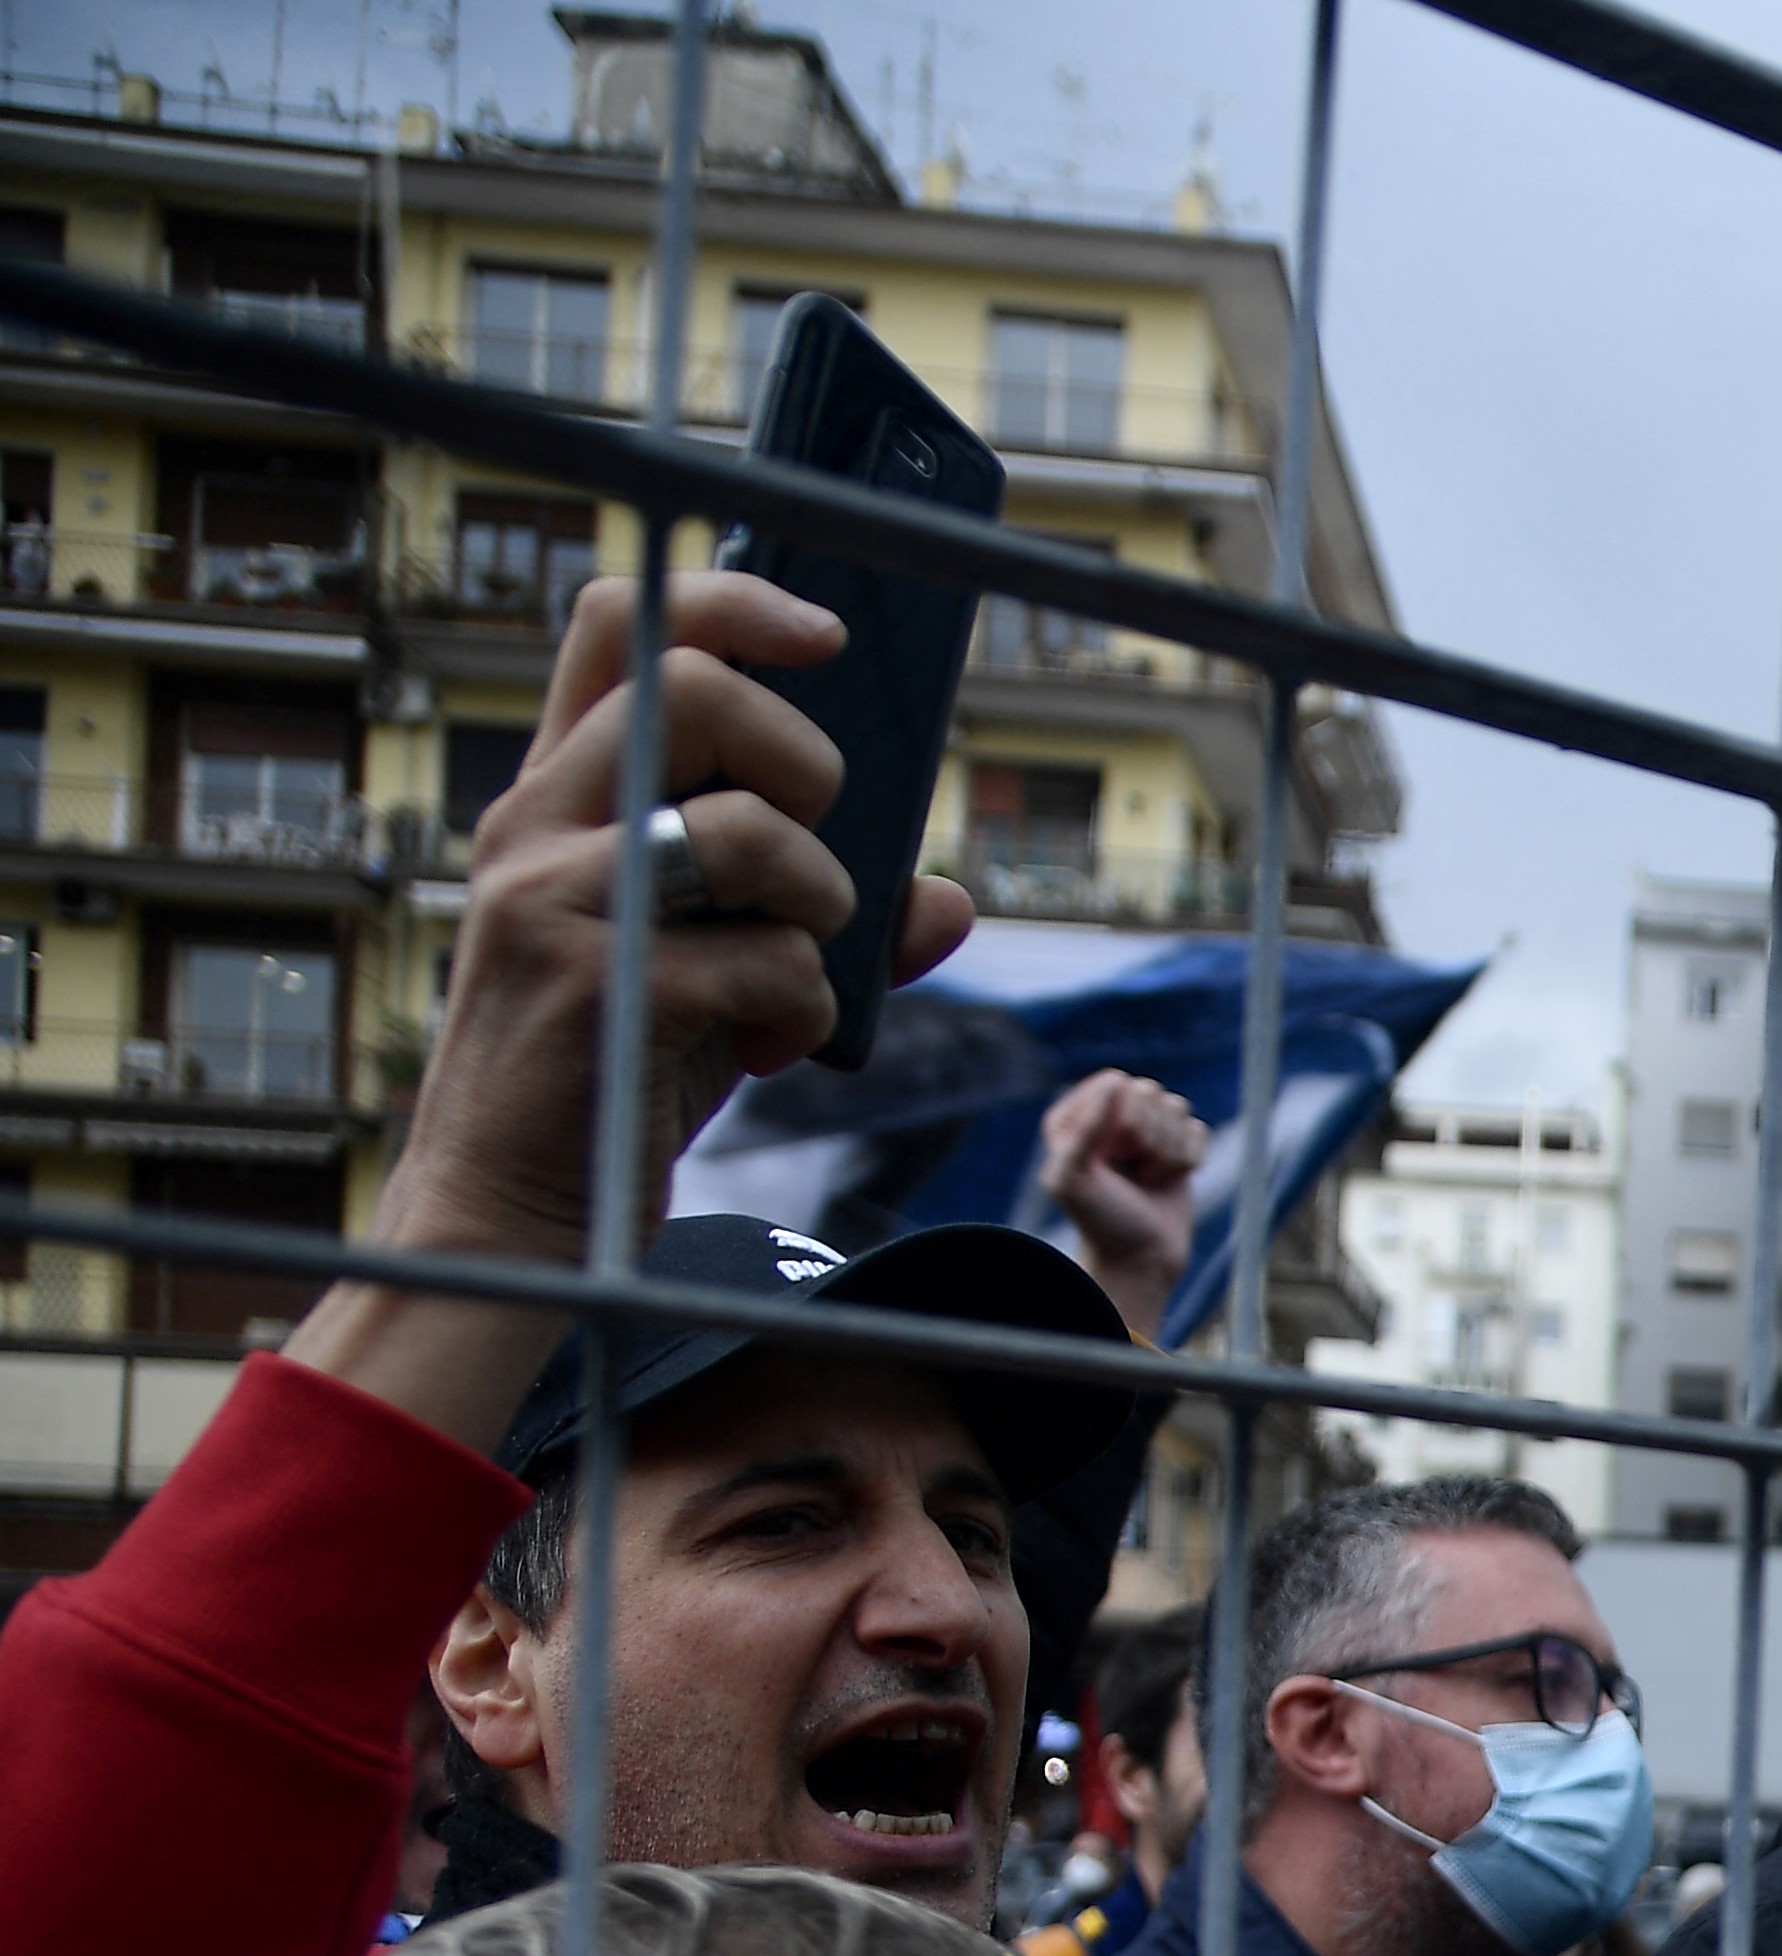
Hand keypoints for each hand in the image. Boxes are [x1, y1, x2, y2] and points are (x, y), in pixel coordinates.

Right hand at [302, 570, 979, 1451]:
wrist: (513, 1211)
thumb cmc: (616, 1078)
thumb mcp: (715, 977)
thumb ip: (820, 923)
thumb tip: (946, 898)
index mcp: (557, 799)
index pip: (622, 622)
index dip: (733, 598)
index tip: (826, 632)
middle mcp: (537, 826)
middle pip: (692, 688)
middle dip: (802, 758)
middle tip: (818, 859)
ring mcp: (554, 901)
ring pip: (749, 829)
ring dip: (823, 904)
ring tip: (799, 972)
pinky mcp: (596, 989)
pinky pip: (769, 960)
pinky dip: (805, 1009)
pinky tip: (768, 1052)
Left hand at [1037, 1070, 1207, 1340]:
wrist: (1140, 1260)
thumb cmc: (1101, 1222)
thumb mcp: (1072, 1178)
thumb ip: (1083, 1127)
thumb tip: (1117, 1079)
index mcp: (1075, 1117)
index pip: (1117, 1085)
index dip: (1122, 1121)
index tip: (1111, 1158)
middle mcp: (1108, 1118)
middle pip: (1151, 1092)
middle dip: (1149, 1137)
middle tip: (1132, 1171)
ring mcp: (1144, 1131)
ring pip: (1178, 1108)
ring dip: (1169, 1151)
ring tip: (1147, 1179)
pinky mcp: (1176, 1147)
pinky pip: (1198, 1129)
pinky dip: (1190, 1159)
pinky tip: (1167, 1180)